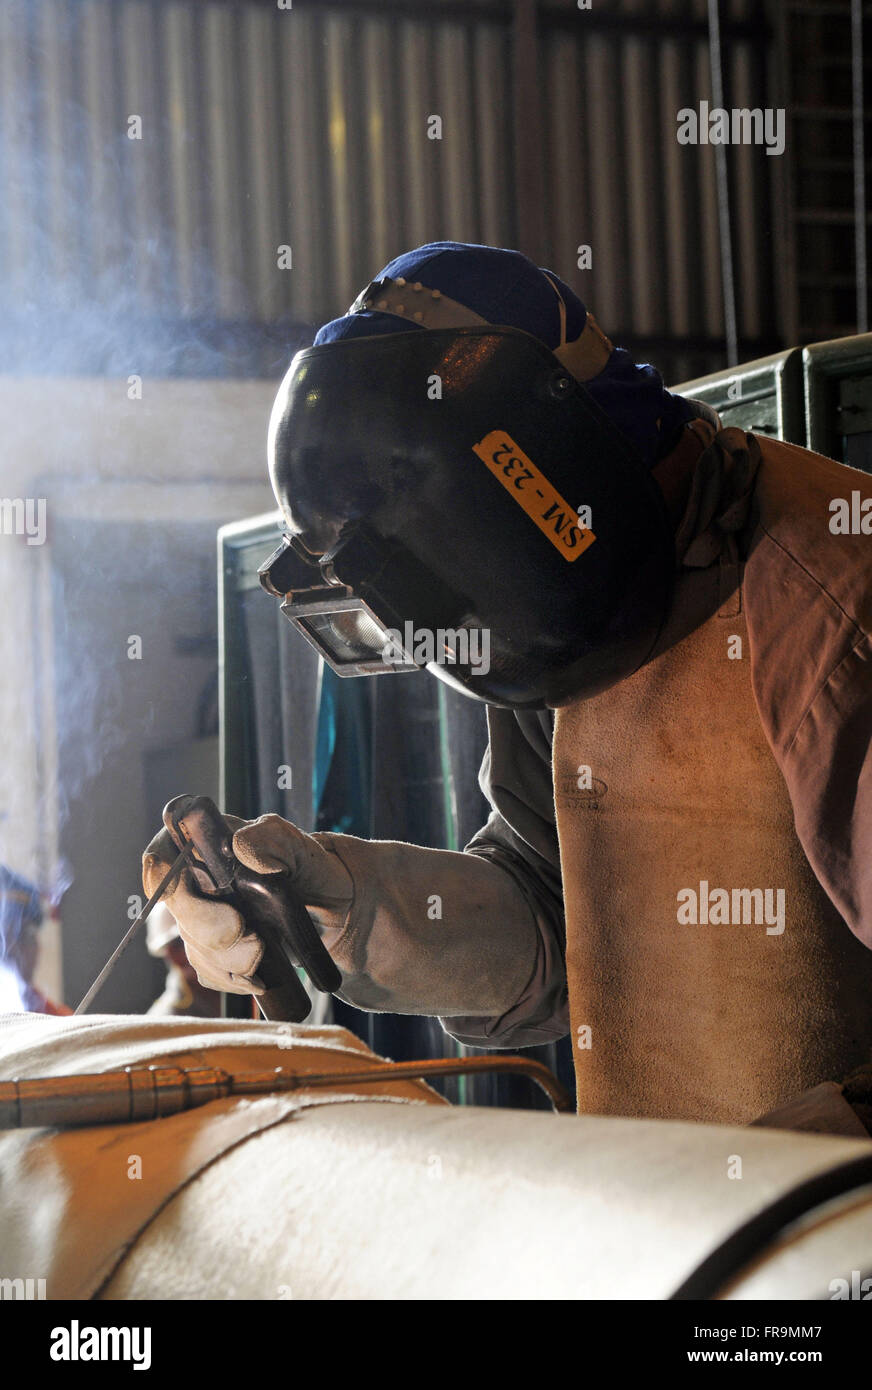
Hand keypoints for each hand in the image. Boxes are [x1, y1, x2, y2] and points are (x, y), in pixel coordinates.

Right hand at [142, 814, 352, 994]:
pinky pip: (209, 971)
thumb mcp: (303, 850)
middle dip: (209, 930)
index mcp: (211, 844)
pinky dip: (234, 978)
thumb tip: (240, 846)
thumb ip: (274, 841)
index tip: (184, 892)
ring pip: (193, 944)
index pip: (164, 851)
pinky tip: (259, 974)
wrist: (336, 912)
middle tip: (251, 940)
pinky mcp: (214, 951)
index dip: (161, 872)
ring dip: (229, 960)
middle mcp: (199, 880)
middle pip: (174, 907)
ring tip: (264, 953)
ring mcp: (203, 917)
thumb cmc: (316, 871)